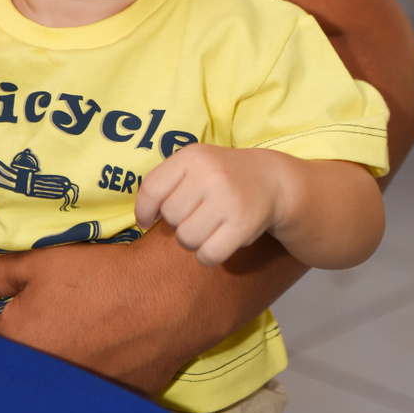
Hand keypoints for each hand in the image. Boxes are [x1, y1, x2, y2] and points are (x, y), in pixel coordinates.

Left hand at [0, 229, 224, 396]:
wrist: (167, 298)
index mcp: (16, 343)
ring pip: (40, 380)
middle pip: (7, 361)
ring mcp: (73, 395)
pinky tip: (85, 355)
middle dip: (1, 344)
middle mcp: (38, 378)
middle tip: (9, 324)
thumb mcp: (40, 265)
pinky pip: (77, 391)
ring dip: (37, 362)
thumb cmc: (100, 276)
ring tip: (52, 337)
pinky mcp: (106, 401)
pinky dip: (73, 376)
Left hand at [135, 144, 287, 266]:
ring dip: (193, 240)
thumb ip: (167, 183)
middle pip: (170, 217)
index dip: (143, 211)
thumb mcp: (195, 164)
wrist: (270, 180)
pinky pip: (208, 255)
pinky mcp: (243, 224)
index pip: (151, 189)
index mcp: (191, 157)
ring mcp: (227, 199)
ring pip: (186, 238)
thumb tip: (143, 219)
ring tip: (207, 227)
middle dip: (177, 223)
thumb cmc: (222, 176)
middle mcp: (209, 174)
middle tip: (195, 216)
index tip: (147, 221)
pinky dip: (208, 256)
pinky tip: (217, 242)